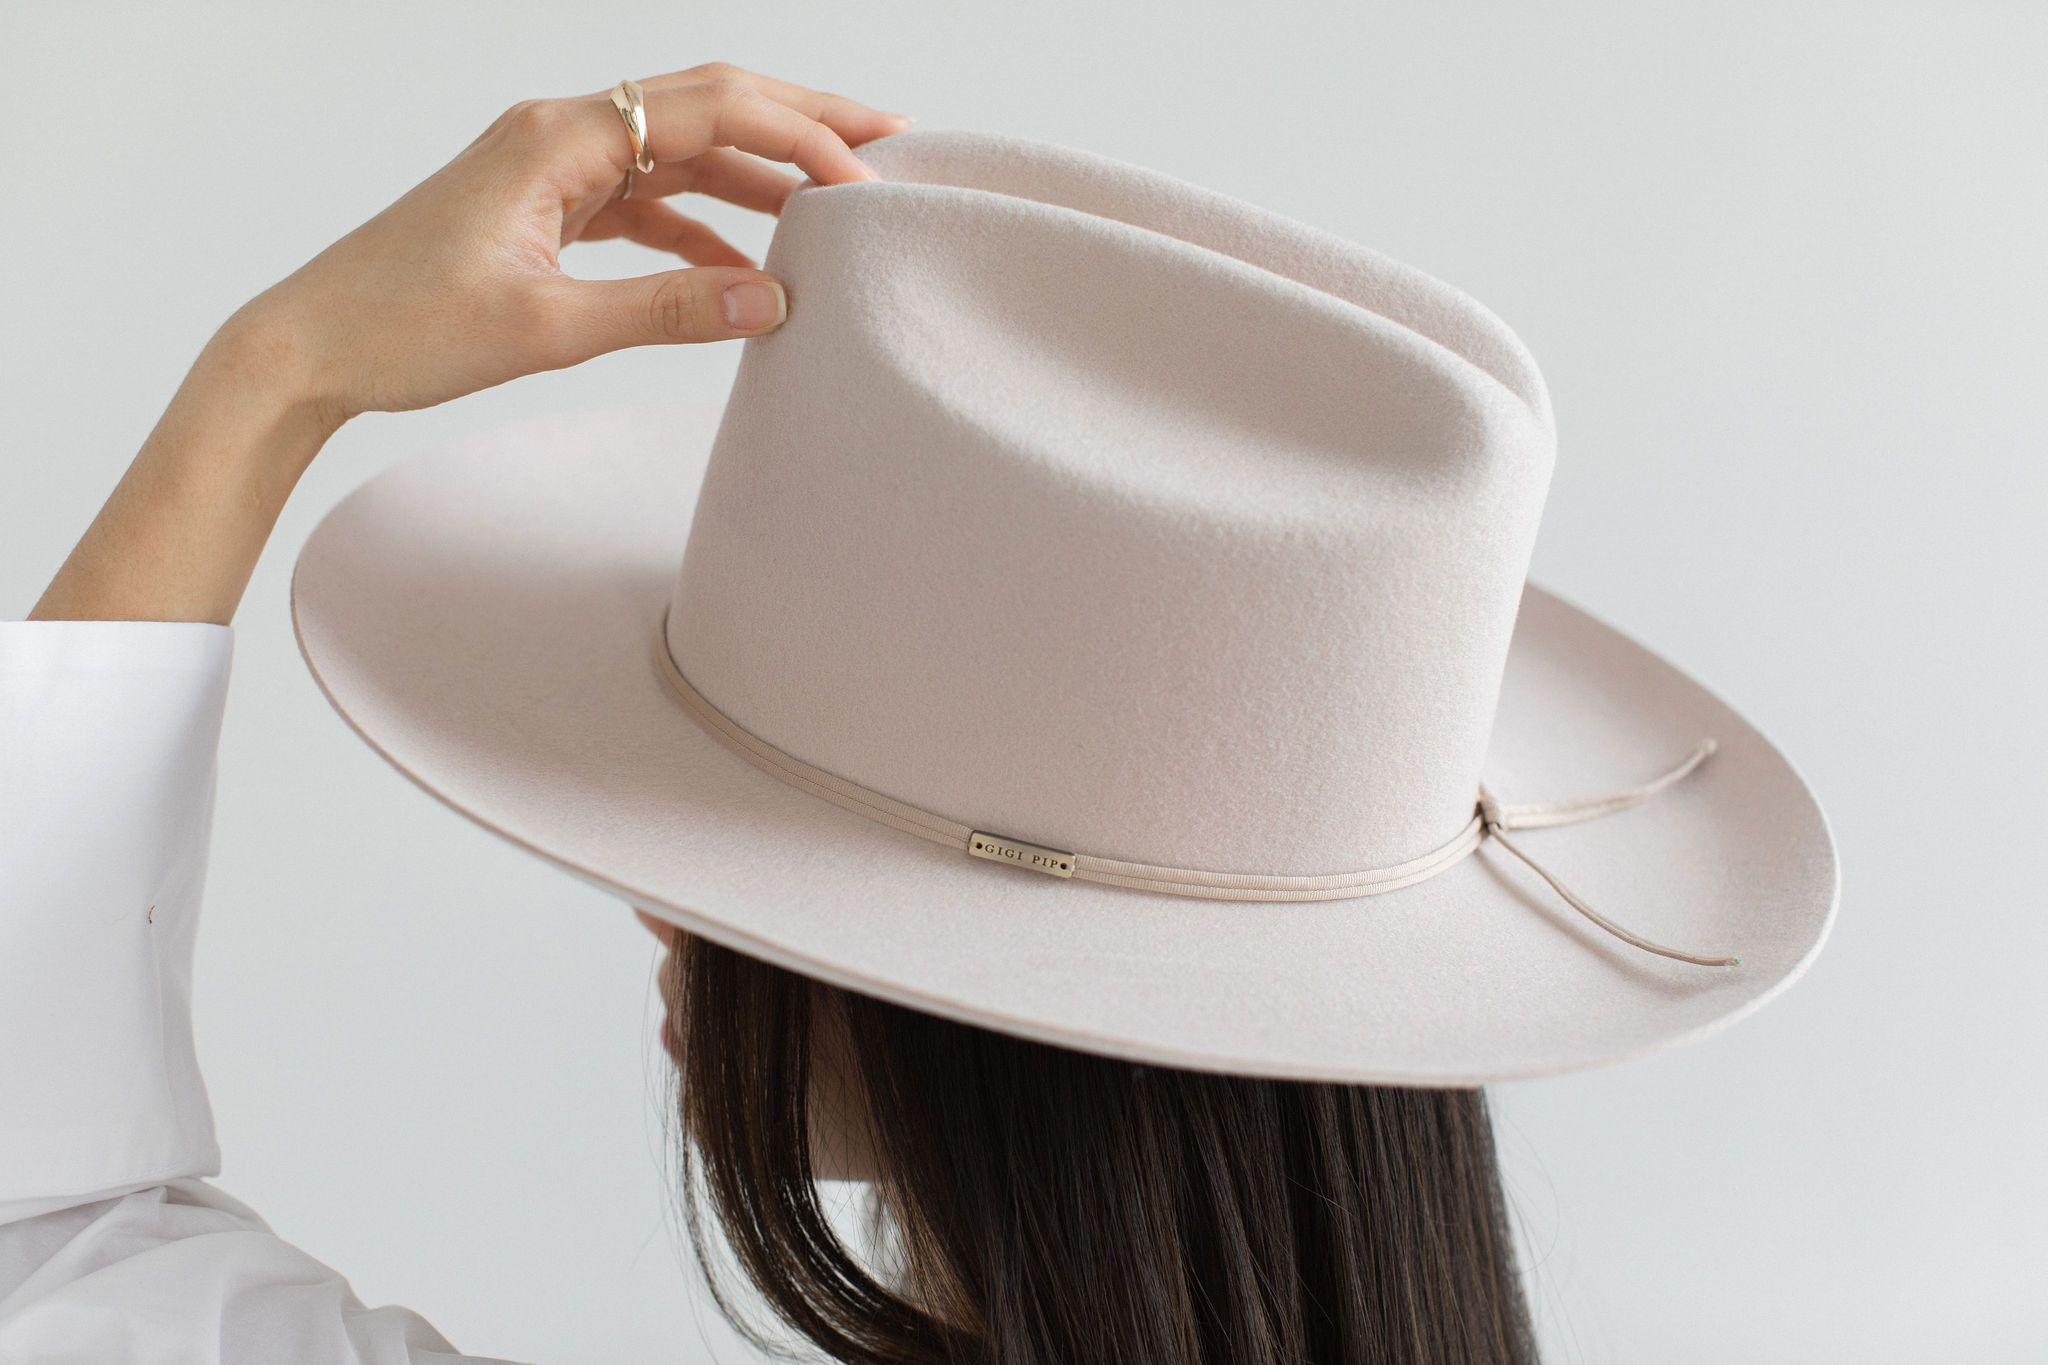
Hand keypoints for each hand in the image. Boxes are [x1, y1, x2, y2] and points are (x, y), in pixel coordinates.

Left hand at [30, 64, 906, 624]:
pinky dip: (702, 232)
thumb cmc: (404, 328)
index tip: (866, 178)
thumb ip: (666, 312)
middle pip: (706, 105)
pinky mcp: (545, 210)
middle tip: (889, 139)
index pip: (709, 109)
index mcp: (558, 137)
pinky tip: (745, 274)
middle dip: (800, 121)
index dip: (799, 136)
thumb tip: (771, 303)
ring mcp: (552, 169)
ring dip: (757, 177)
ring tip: (835, 204)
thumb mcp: (548, 328)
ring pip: (681, 154)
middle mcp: (560, 133)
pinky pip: (646, 204)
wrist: (310, 348)